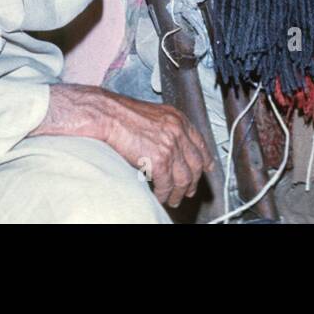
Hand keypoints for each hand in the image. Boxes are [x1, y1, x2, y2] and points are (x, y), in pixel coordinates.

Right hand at [34, 84, 213, 207]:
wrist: (108, 115)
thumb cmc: (122, 115)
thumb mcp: (153, 116)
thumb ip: (166, 129)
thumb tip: (171, 147)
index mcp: (178, 119)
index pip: (200, 142)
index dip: (205, 159)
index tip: (206, 168)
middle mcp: (178, 131)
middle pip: (195, 163)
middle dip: (193, 181)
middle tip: (188, 190)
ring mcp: (171, 145)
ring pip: (184, 177)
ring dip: (179, 192)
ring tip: (174, 199)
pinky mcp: (160, 159)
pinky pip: (167, 184)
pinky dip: (164, 194)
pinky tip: (160, 197)